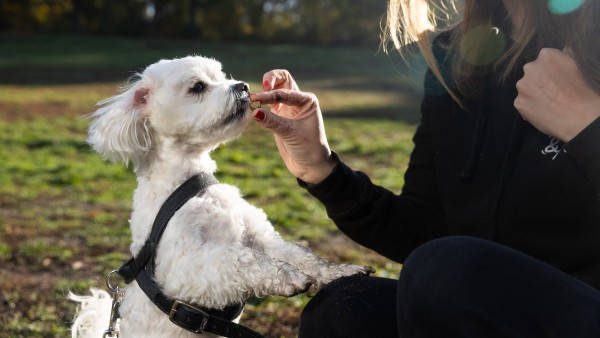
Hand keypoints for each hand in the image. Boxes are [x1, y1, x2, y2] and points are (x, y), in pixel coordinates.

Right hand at [249, 70, 335, 184]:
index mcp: (307, 100)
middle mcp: (298, 100)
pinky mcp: (280, 116)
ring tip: (253, 100)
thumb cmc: (308, 148)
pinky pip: (268, 104)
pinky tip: (252, 109)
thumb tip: (253, 112)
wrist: (310, 165)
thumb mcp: (290, 134)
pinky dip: (260, 104)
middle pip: (282, 80)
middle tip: (261, 88)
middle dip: (270, 80)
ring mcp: (288, 107)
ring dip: (264, 91)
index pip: (284, 92)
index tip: (256, 101)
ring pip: (274, 89)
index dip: (269, 96)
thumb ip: (272, 122)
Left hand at [515, 48, 599, 141]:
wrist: (579, 117)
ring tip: (548, 103)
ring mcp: (522, 86)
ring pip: (525, 88)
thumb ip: (565, 56)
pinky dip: (529, 107)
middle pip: (532, 72)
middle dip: (539, 80)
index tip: (557, 78)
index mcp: (546, 55)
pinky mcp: (518, 103)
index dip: (550, 69)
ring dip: (533, 93)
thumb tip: (564, 49)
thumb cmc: (583, 90)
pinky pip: (522, 103)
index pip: (544, 58)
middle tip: (552, 91)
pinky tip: (542, 112)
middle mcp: (530, 68)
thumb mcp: (578, 65)